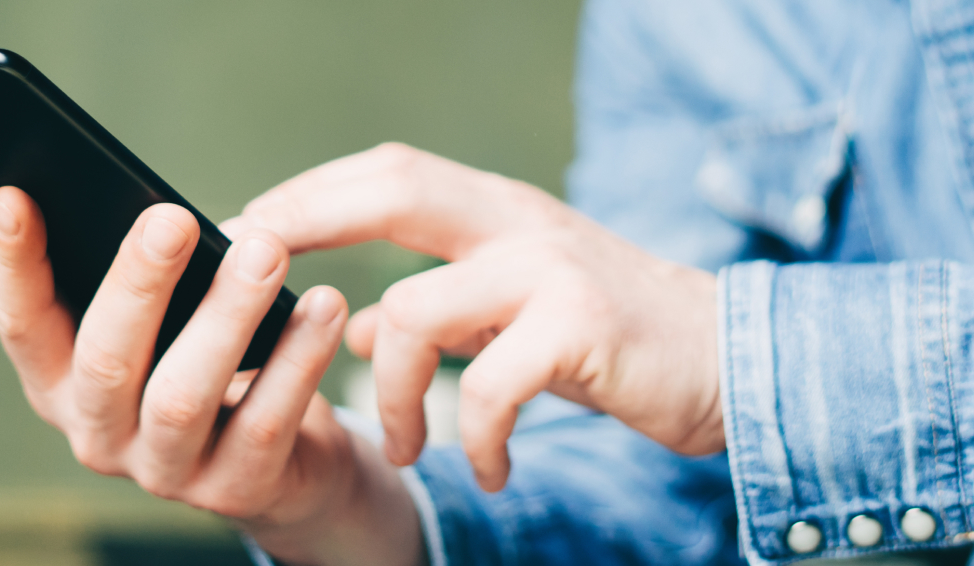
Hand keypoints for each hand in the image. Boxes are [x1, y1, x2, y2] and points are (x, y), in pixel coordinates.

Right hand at [0, 187, 421, 565]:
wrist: (286, 462)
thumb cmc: (206, 362)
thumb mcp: (156, 323)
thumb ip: (122, 277)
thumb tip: (96, 193)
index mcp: (61, 383)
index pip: (21, 325)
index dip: (14, 267)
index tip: (13, 196)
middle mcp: (98, 434)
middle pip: (104, 360)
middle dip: (137, 284)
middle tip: (174, 217)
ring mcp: (165, 472)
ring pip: (182, 397)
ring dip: (225, 316)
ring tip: (267, 251)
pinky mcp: (237, 490)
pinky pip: (266, 422)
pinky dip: (297, 359)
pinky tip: (324, 306)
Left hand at [223, 143, 721, 491]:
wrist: (733, 363)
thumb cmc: (616, 343)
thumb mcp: (518, 318)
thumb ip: (445, 315)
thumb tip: (359, 332)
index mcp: (499, 212)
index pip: (387, 172)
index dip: (309, 194)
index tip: (240, 233)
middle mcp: (520, 221)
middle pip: (394, 187)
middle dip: (307, 228)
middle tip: (259, 302)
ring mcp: (552, 269)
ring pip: (418, 310)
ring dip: (396, 397)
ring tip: (410, 451)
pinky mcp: (583, 327)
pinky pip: (490, 384)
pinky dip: (473, 438)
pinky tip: (490, 471)